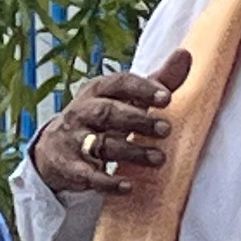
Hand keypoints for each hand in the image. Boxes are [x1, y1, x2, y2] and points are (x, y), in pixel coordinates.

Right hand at [32, 51, 183, 198]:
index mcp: (97, 90)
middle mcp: (82, 112)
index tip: (167, 98)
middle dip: (137, 120)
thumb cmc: (100, 119)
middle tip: (166, 129)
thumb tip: (186, 54)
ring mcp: (73, 140)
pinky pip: (88, 175)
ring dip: (131, 151)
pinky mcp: (69, 168)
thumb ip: (156, 81)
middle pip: (108, 112)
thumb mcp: (123, 98)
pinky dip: (107, 181)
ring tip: (159, 159)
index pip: (118, 83)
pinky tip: (128, 186)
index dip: (142, 89)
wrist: (54, 149)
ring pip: (101, 144)